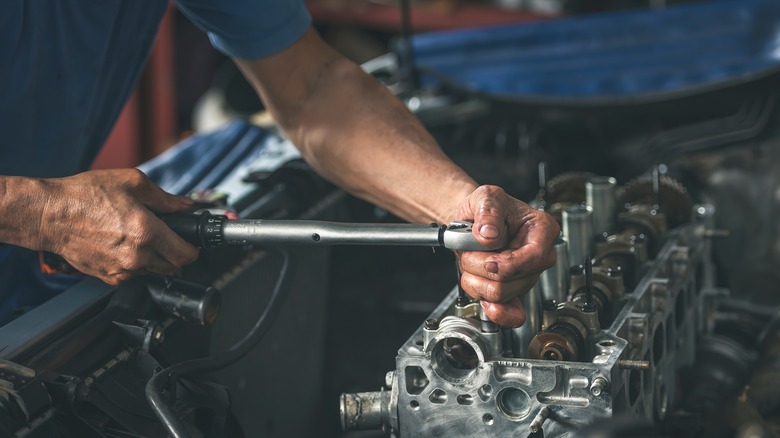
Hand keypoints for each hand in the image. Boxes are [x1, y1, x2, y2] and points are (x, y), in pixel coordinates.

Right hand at [41, 169, 198, 284]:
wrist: (50, 214)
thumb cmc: (85, 195)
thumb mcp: (132, 183)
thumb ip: (165, 198)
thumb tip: (185, 205)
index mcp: (147, 232)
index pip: (185, 255)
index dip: (193, 249)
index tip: (192, 243)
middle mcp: (136, 256)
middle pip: (173, 267)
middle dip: (175, 253)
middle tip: (167, 237)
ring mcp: (121, 270)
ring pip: (153, 272)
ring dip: (154, 259)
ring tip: (139, 237)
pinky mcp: (107, 277)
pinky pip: (132, 275)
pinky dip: (135, 264)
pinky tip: (123, 245)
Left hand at [450, 185, 558, 326]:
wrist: (473, 221)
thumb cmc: (486, 207)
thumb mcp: (485, 196)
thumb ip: (488, 210)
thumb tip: (489, 235)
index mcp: (542, 229)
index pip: (535, 257)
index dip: (506, 264)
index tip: (487, 259)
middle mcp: (539, 256)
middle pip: (510, 281)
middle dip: (479, 267)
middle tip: (469, 250)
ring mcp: (527, 277)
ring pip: (500, 295)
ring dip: (474, 280)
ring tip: (472, 260)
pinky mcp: (515, 292)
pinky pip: (513, 316)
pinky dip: (496, 312)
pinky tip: (485, 301)